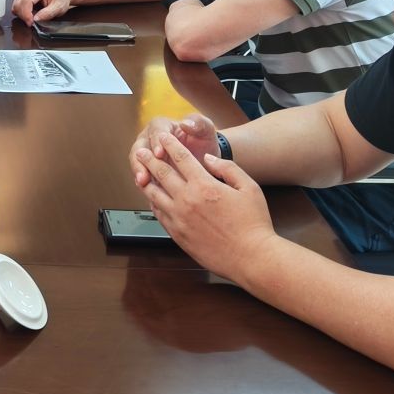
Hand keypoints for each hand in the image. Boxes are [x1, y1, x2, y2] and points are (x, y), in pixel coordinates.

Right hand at [11, 0, 71, 23]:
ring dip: (22, 15)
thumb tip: (36, 19)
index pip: (26, 1)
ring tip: (32, 17)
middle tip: (32, 23)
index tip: (30, 23)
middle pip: (18, 4)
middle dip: (23, 16)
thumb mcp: (59, 8)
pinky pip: (16, 6)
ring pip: (15, 6)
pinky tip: (30, 13)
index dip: (26, 14)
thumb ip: (47, 14)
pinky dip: (21, 12)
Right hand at [131, 114, 220, 189]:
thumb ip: (198, 123)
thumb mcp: (205, 129)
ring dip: (139, 174)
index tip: (159, 153)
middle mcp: (149, 140)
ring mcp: (148, 157)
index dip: (155, 142)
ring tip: (143, 184)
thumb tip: (186, 123)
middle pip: (139, 148)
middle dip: (140, 162)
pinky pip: (143, 179)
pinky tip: (150, 195)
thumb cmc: (204, 141)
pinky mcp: (149, 171)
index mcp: (161, 126)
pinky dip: (146, 187)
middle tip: (144, 173)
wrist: (207, 159)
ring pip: (137, 164)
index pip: (154, 132)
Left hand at [134, 131, 274, 281]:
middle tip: (141, 151)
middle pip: (162, 173)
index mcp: (204, 185)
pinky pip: (159, 214)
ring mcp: (179, 218)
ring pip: (154, 194)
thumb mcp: (249, 187)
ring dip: (146, 181)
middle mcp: (187, 200)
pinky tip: (152, 199)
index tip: (163, 136)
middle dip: (150, 159)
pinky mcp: (177, 235)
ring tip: (139, 173)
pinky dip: (153, 203)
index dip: (170, 144)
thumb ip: (227, 168)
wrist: (251, 257)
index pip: (181, 158)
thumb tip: (208, 159)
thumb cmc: (254, 223)